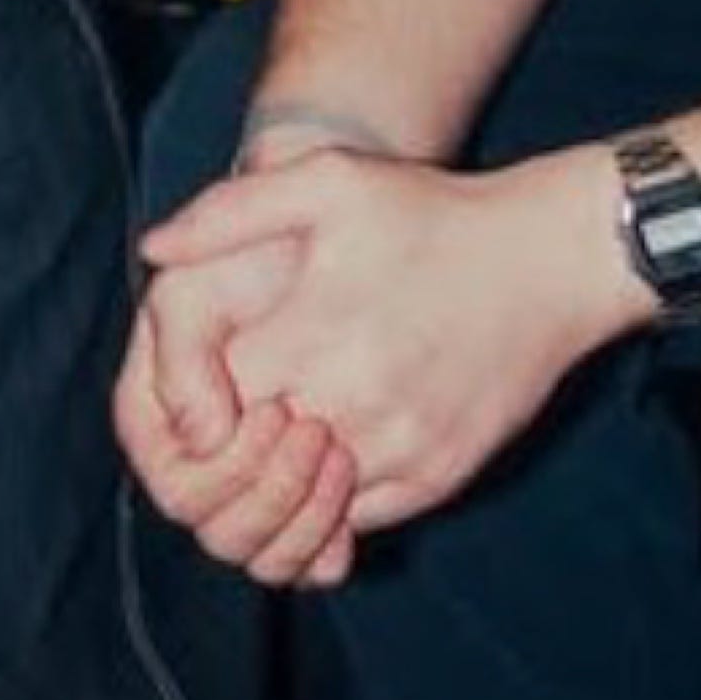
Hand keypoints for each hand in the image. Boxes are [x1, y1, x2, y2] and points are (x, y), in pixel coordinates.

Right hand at [115, 238, 365, 586]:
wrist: (389, 263)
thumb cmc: (290, 257)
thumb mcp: (225, 271)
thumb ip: (186, 337)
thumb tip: (200, 434)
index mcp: (163, 387)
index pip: (156, 454)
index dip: (211, 452)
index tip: (274, 407)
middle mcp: (198, 445)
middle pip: (200, 515)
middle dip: (260, 486)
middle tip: (318, 432)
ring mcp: (249, 481)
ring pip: (249, 552)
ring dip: (295, 520)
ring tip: (344, 455)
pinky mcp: (303, 507)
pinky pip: (300, 566)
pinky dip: (321, 554)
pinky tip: (352, 517)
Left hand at [131, 144, 630, 550]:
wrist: (548, 260)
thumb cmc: (430, 213)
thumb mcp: (325, 181)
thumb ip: (227, 214)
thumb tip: (152, 252)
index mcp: (310, 336)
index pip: (210, 411)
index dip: (194, 401)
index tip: (203, 378)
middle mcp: (351, 405)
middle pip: (252, 466)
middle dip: (232, 446)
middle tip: (230, 415)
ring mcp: (400, 449)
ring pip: (305, 503)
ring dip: (281, 477)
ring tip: (276, 430)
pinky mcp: (439, 476)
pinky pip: (362, 517)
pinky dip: (334, 499)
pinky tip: (327, 451)